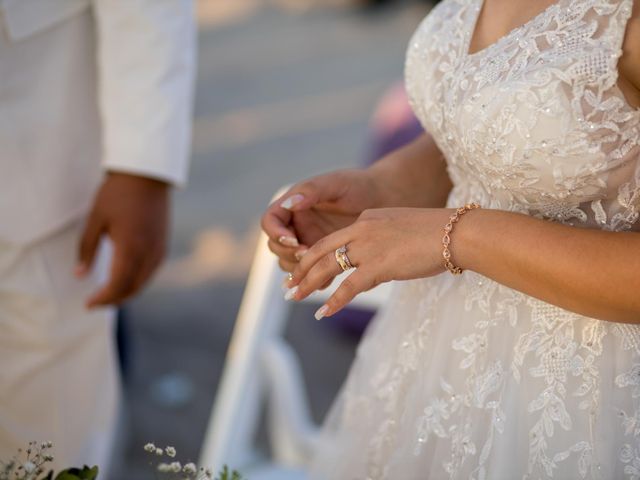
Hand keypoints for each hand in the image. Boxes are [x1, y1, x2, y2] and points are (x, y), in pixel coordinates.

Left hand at [77, 172, 169, 307]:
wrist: (147, 174)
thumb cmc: (118, 193)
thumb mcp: (96, 220)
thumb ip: (87, 250)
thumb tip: (79, 275)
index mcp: (130, 248)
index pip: (117, 285)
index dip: (102, 299)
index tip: (88, 304)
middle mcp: (149, 253)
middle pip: (132, 288)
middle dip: (114, 299)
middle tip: (96, 302)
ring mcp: (159, 249)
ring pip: (144, 282)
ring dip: (127, 291)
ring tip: (109, 293)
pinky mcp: (163, 244)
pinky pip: (151, 271)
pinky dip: (138, 280)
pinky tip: (126, 277)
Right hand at [261, 169, 384, 272]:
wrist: (384, 200)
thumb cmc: (359, 186)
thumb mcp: (336, 184)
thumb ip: (312, 191)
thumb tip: (290, 203)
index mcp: (293, 205)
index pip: (270, 221)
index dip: (276, 232)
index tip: (292, 239)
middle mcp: (297, 225)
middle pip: (276, 246)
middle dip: (288, 253)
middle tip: (307, 254)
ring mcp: (308, 242)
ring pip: (290, 263)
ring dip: (299, 269)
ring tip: (317, 268)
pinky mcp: (324, 257)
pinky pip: (311, 273)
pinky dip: (315, 278)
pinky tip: (328, 280)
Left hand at [284, 208, 459, 318]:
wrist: (456, 232)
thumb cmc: (438, 234)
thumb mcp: (400, 233)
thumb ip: (380, 247)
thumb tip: (370, 273)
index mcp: (366, 219)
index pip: (334, 238)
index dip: (315, 255)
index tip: (304, 267)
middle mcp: (362, 228)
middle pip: (321, 250)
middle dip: (300, 269)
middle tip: (287, 285)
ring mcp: (368, 245)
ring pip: (328, 267)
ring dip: (307, 284)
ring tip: (293, 298)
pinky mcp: (378, 264)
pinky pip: (348, 286)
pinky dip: (333, 301)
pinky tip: (322, 312)